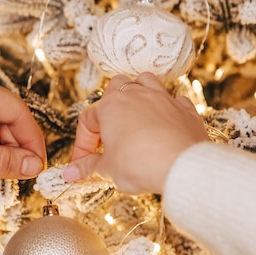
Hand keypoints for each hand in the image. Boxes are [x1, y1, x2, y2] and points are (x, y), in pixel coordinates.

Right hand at [63, 72, 207, 193]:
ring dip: (137, 94)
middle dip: (108, 107)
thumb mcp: (108, 169)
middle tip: (107, 133)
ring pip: (145, 81)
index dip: (82, 145)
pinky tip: (164, 123)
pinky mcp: (185, 109)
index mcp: (110, 106)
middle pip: (115, 87)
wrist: (181, 166)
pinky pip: (174, 99)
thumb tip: (70, 173)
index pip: (86, 121)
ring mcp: (162, 98)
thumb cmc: (140, 164)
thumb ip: (88, 167)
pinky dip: (167, 108)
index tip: (82, 165)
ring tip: (134, 115)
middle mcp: (136, 94)